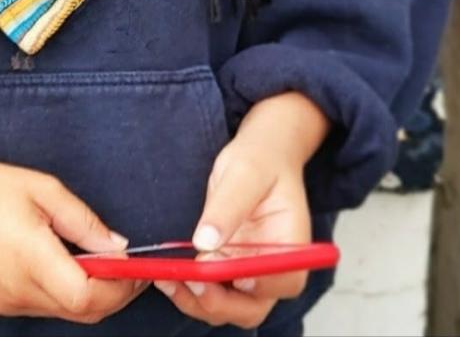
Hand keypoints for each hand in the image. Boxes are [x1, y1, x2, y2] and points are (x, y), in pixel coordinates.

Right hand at [0, 154, 146, 323]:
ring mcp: (7, 303)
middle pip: (82, 312)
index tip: (140, 266)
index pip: (87, 297)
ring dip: (94, 296)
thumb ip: (84, 221)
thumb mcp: (44, 190)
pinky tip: (75, 265)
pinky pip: (46, 307)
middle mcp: (19, 291)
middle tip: (135, 267)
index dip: (121, 286)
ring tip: (108, 262)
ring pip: (66, 313)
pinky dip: (70, 293)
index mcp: (32, 260)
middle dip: (116, 294)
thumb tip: (119, 246)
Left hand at [153, 92, 330, 329]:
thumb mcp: (245, 173)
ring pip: (228, 306)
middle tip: (189, 281)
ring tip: (168, 278)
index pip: (284, 280)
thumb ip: (228, 207)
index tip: (227, 271)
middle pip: (253, 307)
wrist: (259, 153)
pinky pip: (211, 291)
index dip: (257, 286)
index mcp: (292, 242)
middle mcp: (273, 265)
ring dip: (197, 301)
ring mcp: (250, 270)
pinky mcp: (229, 267)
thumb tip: (205, 242)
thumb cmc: (261, 159)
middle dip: (218, 303)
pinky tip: (168, 275)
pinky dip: (189, 291)